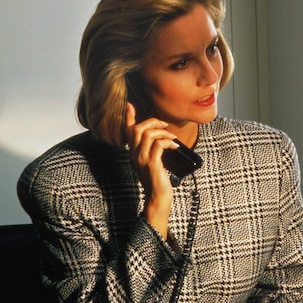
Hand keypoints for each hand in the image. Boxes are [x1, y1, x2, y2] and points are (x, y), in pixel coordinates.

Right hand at [124, 103, 177, 237]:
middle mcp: (134, 154)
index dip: (129, 117)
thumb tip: (160, 136)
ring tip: (172, 138)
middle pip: (137, 128)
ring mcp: (142, 159)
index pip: (128, 131)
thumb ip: (152, 149)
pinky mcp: (152, 164)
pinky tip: (175, 147)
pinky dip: (168, 142)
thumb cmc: (158, 179)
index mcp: (134, 152)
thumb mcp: (152, 162)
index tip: (130, 104)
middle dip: (152, 122)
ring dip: (162, 133)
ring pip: (147, 134)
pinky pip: (158, 145)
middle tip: (165, 125)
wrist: (158, 198)